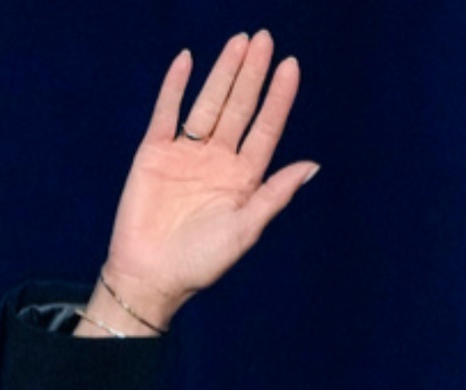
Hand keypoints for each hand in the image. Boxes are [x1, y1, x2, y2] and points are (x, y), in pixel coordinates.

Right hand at [82, 31, 317, 335]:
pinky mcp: (154, 152)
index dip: (278, 98)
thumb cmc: (202, 261)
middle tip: (264, 39)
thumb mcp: (246, 229)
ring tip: (238, 42)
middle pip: (239, 108)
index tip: (290, 66)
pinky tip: (187, 61)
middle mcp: (218, 160)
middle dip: (252, 74)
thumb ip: (275, 194)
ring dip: (223, 73)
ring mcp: (186, 154)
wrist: (152, 275)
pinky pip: (166, 112)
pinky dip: (175, 86)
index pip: (266, 128)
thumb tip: (312, 165)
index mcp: (244, 178)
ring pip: (208, 103)